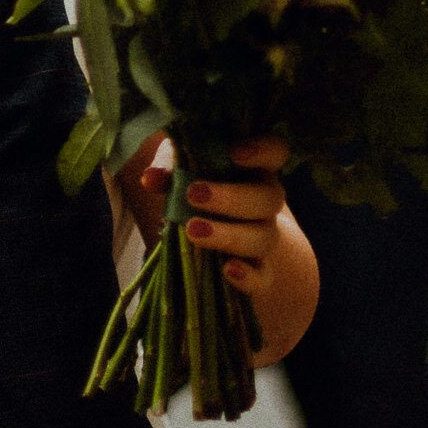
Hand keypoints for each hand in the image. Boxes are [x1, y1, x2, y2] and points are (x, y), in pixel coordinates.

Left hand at [140, 136, 292, 298]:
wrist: (208, 224)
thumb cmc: (195, 184)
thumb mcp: (180, 169)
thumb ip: (169, 168)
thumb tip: (150, 178)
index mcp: (254, 168)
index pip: (277, 151)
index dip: (263, 150)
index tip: (235, 153)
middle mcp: (267, 200)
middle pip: (269, 198)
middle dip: (231, 197)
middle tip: (193, 194)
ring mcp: (265, 235)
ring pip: (264, 237)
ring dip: (229, 235)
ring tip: (193, 231)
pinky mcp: (259, 269)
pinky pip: (264, 277)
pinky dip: (249, 277)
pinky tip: (228, 270)